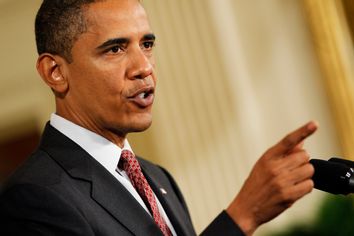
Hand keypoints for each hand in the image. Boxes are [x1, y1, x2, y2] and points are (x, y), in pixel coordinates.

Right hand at [226, 121, 317, 235]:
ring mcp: (282, 182)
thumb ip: (282, 154)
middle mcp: (275, 168)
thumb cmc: (256, 185)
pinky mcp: (288, 196)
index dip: (303, 131)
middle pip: (304, 156)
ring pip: (309, 170)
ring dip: (305, 175)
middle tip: (292, 169)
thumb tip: (301, 143)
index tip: (314, 124)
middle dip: (302, 162)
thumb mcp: (263, 165)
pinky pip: (309, 186)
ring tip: (292, 180)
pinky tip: (294, 189)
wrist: (246, 208)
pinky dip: (305, 187)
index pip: (288, 141)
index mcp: (268, 157)